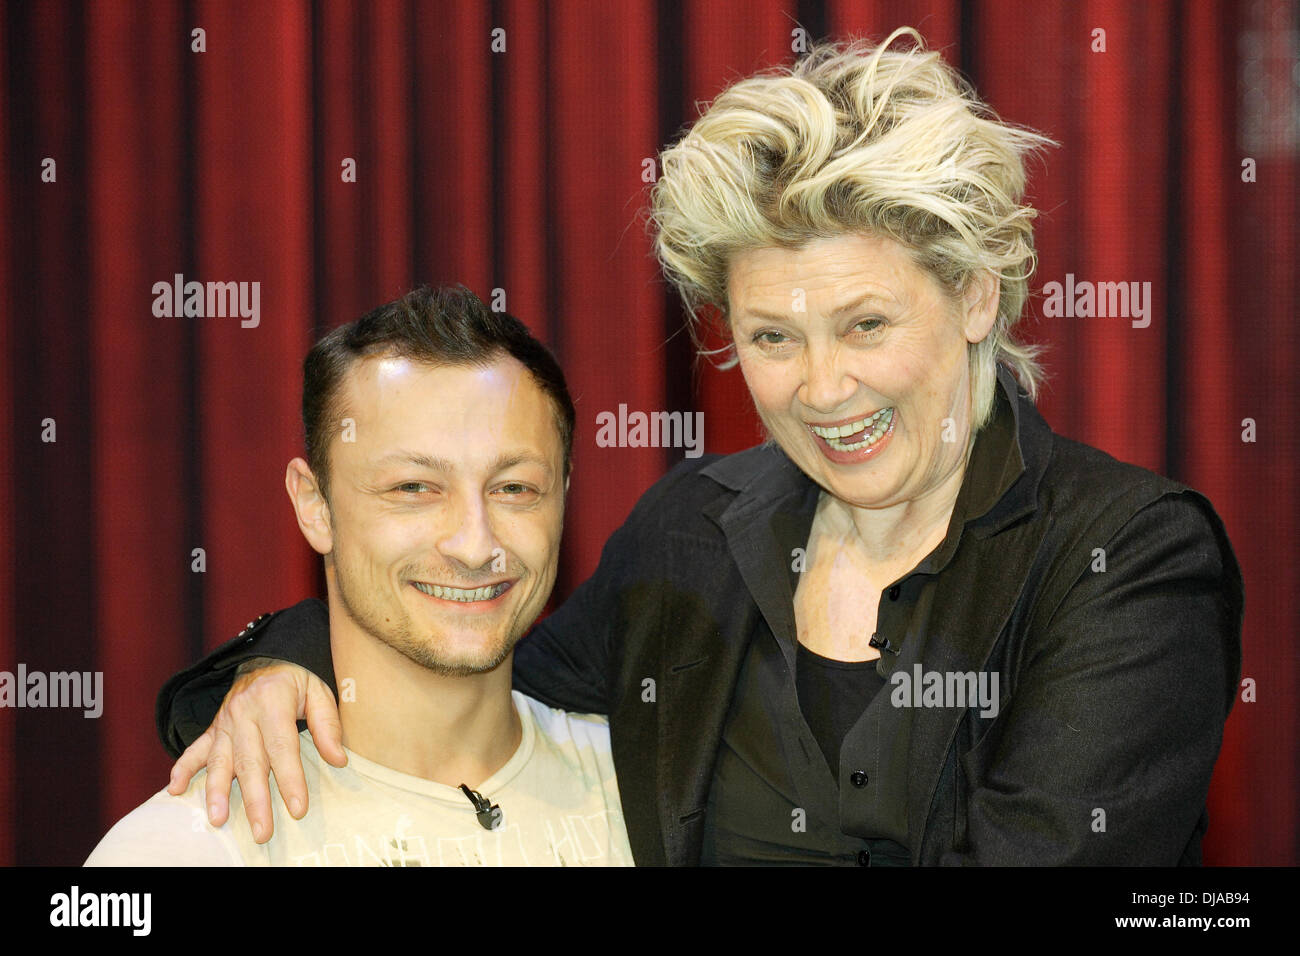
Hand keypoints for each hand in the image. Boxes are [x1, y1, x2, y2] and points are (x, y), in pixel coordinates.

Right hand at [166, 658, 344, 842]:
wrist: (264, 657)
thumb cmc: (296, 680)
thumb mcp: (319, 691)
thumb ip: (327, 725)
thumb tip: (337, 759)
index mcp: (273, 701)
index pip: (282, 747)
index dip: (290, 779)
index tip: (298, 808)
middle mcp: (244, 712)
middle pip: (250, 761)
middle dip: (255, 799)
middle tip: (262, 831)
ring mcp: (225, 721)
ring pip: (219, 760)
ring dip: (216, 791)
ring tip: (218, 819)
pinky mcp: (213, 728)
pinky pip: (195, 749)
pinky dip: (183, 769)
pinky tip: (174, 790)